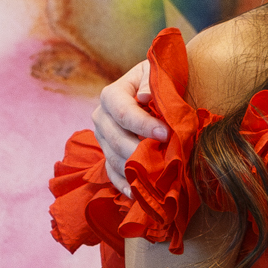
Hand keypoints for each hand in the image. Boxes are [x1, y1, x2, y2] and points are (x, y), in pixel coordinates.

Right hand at [94, 62, 162, 192]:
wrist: (158, 93)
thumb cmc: (160, 81)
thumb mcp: (157, 73)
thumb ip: (151, 82)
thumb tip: (144, 97)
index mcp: (111, 95)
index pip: (123, 112)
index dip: (143, 124)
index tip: (166, 133)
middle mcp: (101, 117)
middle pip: (116, 139)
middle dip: (140, 150)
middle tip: (163, 158)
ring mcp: (103, 138)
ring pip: (113, 158)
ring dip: (134, 169)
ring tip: (156, 177)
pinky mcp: (108, 154)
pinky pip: (111, 173)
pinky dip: (123, 184)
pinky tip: (136, 194)